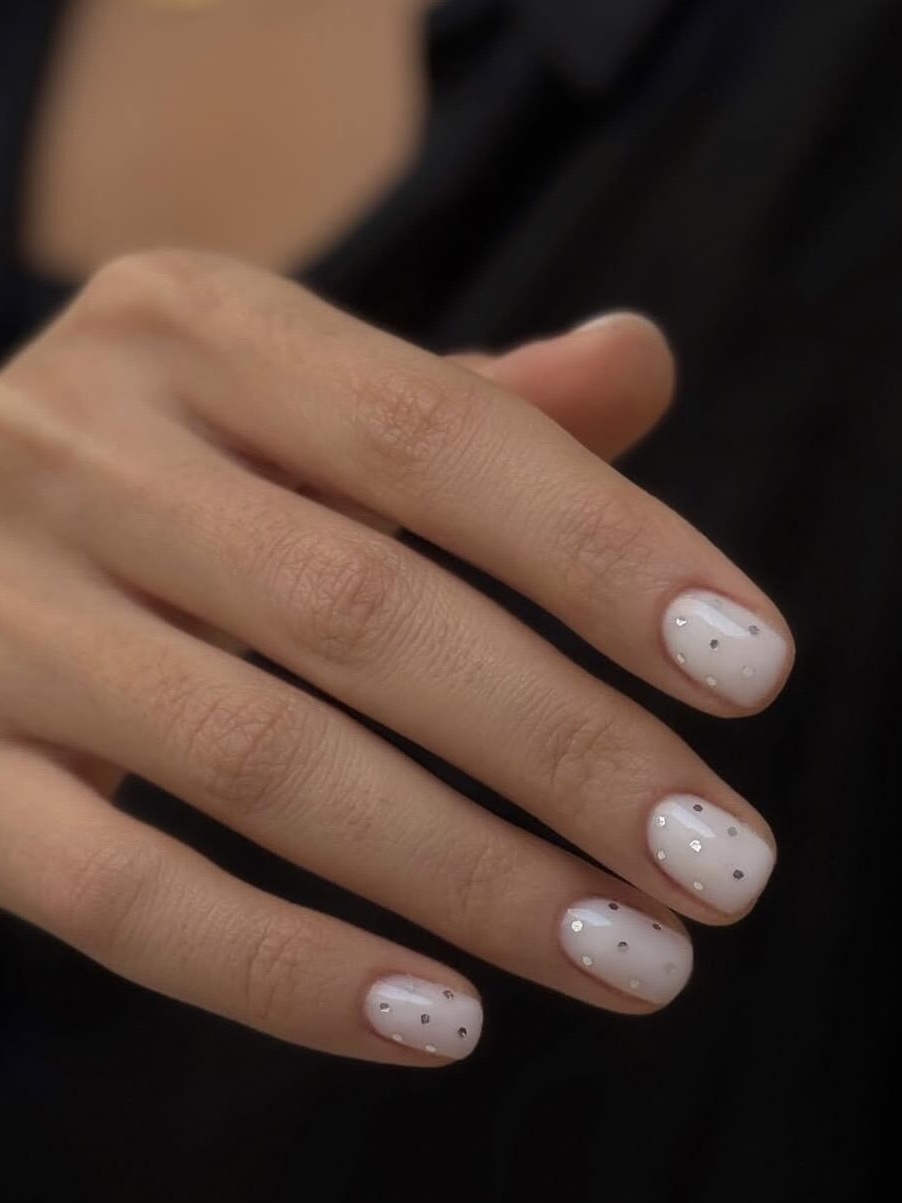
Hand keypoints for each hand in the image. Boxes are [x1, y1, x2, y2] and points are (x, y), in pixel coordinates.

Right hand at [0, 252, 791, 1063]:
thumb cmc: (169, 454)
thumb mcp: (294, 388)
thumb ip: (466, 399)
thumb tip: (641, 361)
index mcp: (197, 329)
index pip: (436, 432)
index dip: (604, 551)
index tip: (753, 671)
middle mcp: (83, 446)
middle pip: (360, 611)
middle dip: (566, 748)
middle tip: (719, 862)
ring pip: (256, 759)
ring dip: (469, 876)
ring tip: (628, 952)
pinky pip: (115, 893)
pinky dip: (282, 971)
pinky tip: (439, 1020)